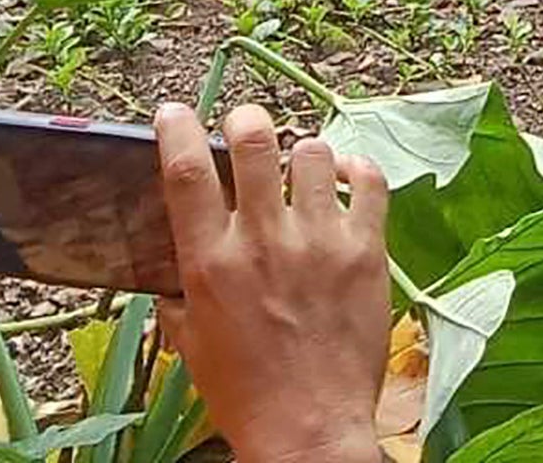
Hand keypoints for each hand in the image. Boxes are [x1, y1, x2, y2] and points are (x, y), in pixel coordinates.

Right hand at [155, 103, 391, 462]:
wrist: (309, 430)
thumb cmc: (246, 394)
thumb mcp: (192, 345)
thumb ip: (180, 298)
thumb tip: (173, 272)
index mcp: (211, 264)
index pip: (187, 172)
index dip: (179, 129)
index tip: (174, 112)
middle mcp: (263, 242)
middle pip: (254, 140)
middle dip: (247, 120)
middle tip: (246, 126)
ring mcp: (319, 242)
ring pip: (312, 152)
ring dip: (302, 154)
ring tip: (300, 171)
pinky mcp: (366, 251)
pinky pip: (368, 181)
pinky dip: (355, 170)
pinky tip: (345, 179)